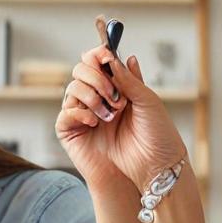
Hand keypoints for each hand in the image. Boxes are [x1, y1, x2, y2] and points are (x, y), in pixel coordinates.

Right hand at [56, 16, 192, 191]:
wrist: (154, 167)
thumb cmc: (156, 135)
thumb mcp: (147, 101)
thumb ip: (128, 78)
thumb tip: (113, 57)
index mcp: (116, 88)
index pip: (98, 63)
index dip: (98, 55)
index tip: (106, 55)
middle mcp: (98, 98)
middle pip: (80, 71)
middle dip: (96, 77)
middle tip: (115, 94)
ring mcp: (85, 115)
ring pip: (71, 89)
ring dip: (90, 95)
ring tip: (111, 113)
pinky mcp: (74, 133)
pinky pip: (65, 114)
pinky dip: (78, 113)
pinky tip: (96, 122)